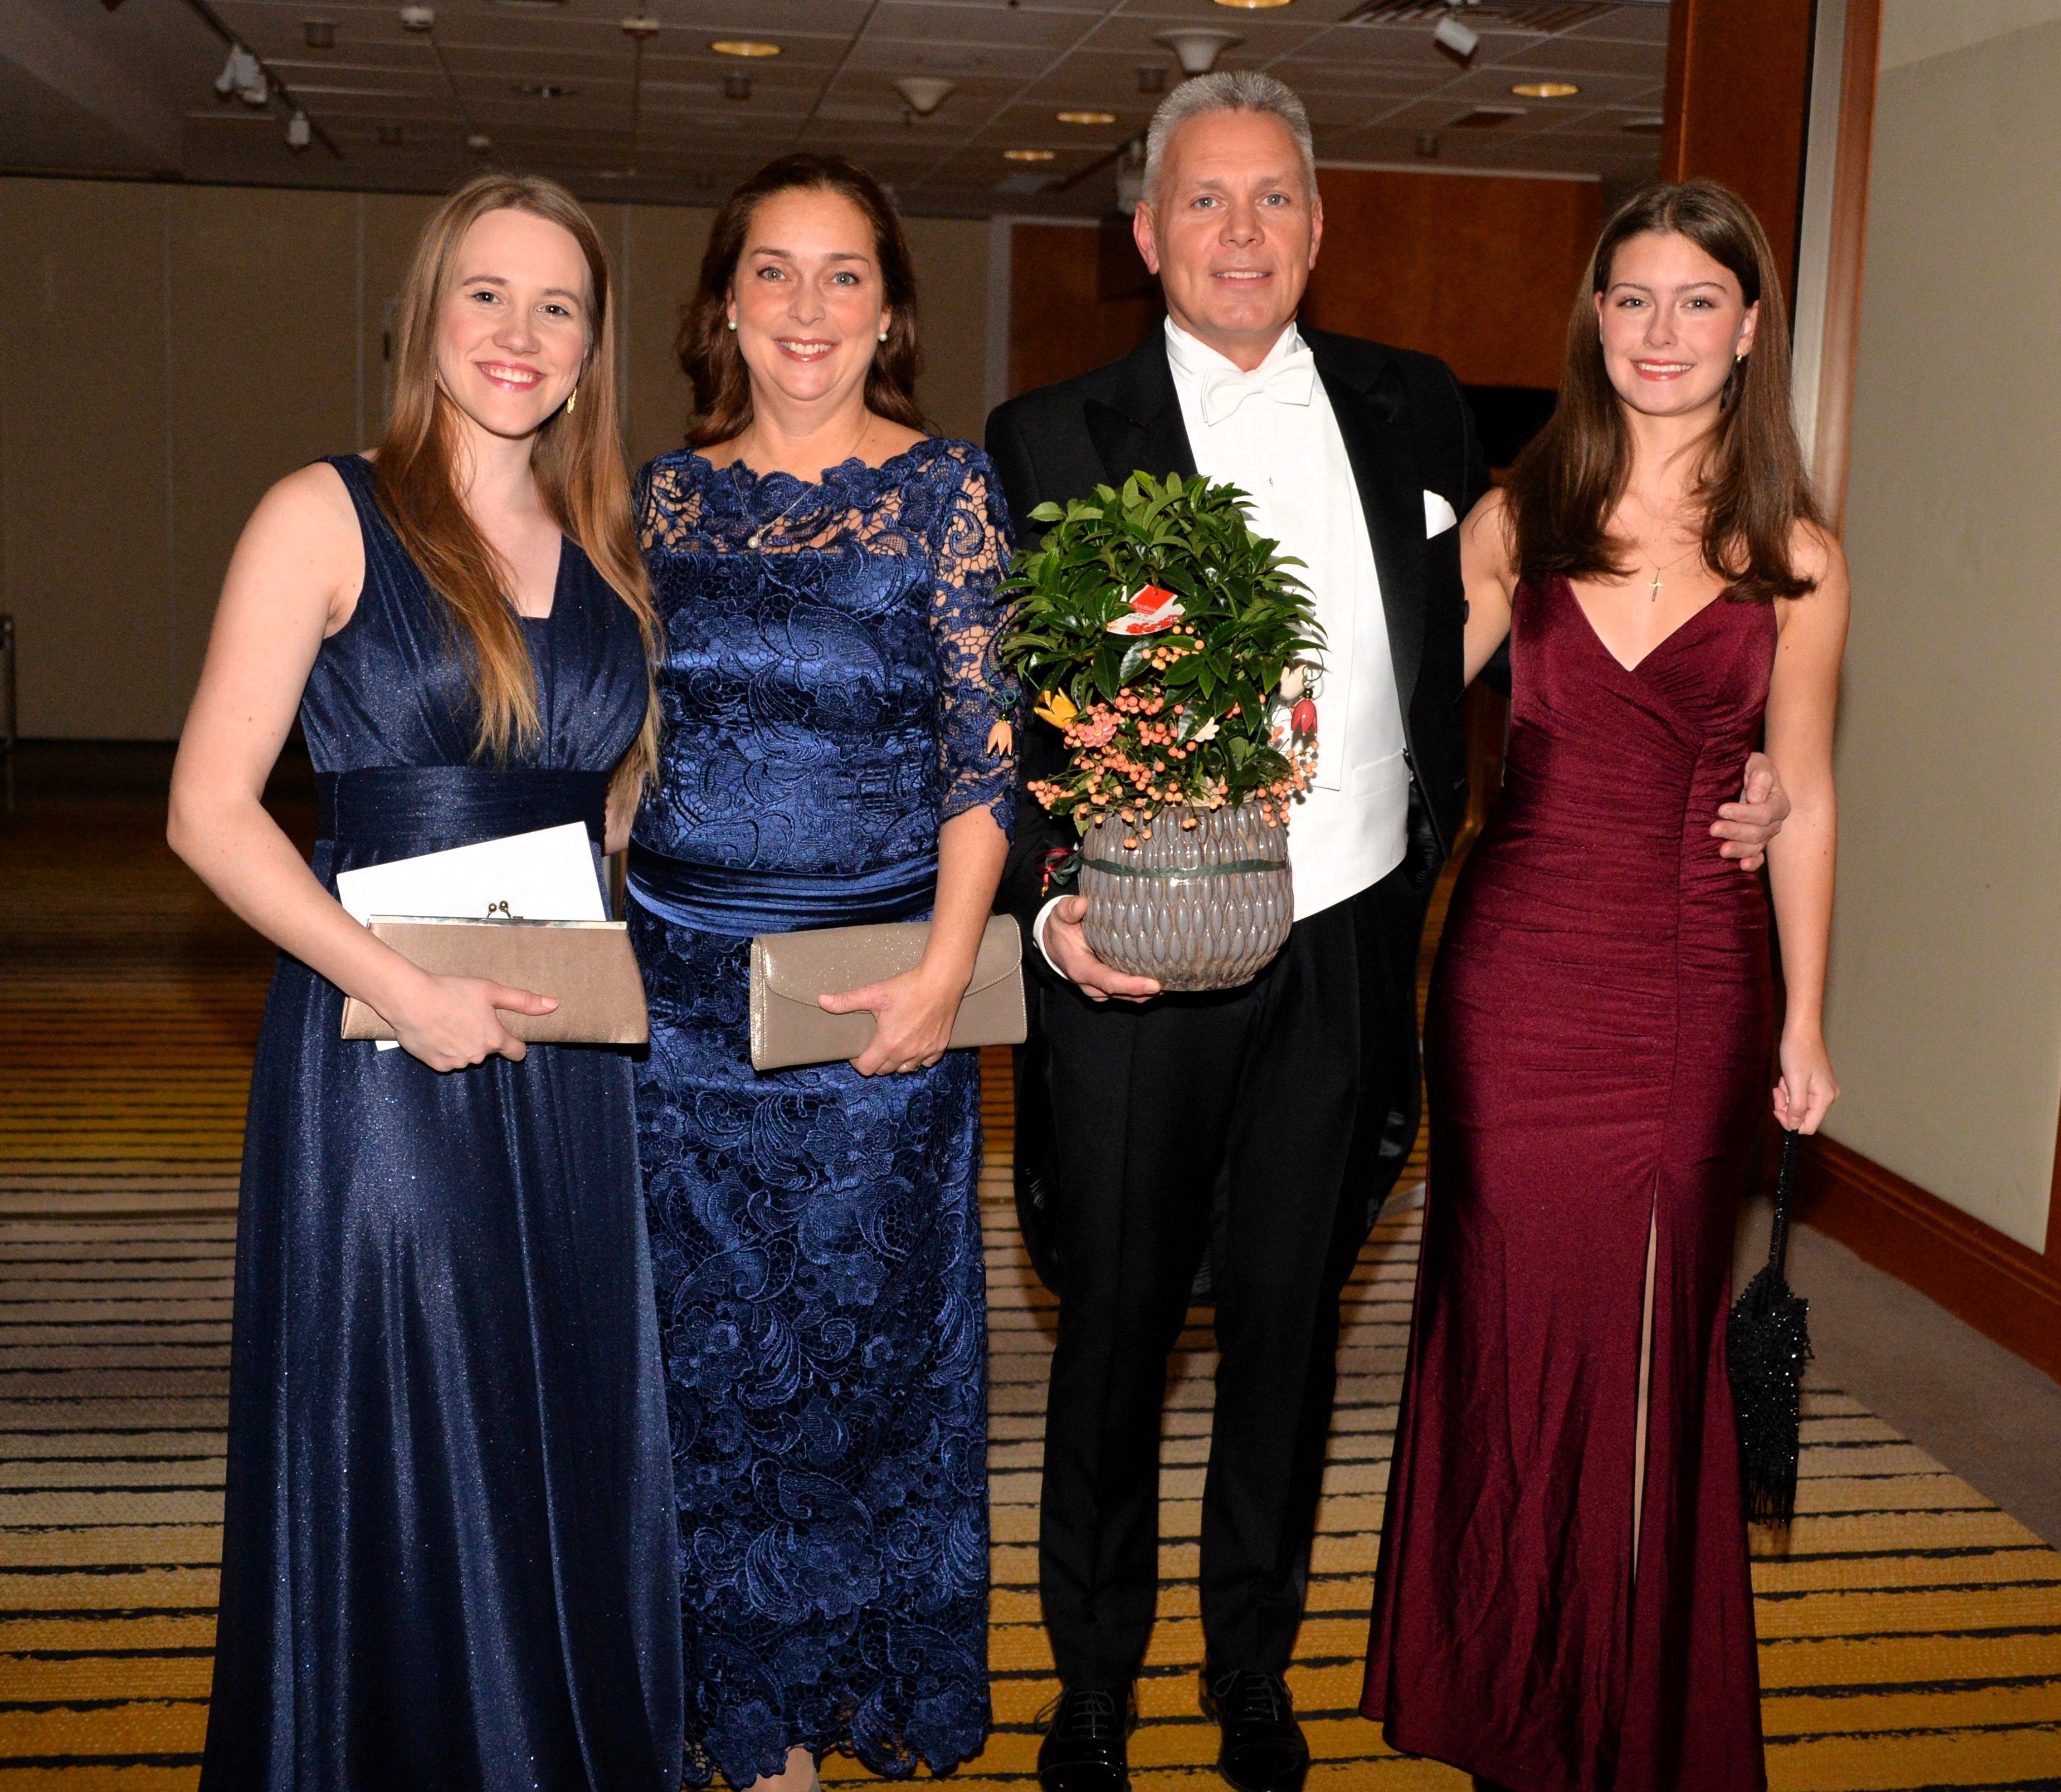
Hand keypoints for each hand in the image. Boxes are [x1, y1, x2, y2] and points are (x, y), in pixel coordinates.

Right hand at [383, 971, 555, 1071]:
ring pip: (466, 1055)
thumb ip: (523, 1001)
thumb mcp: (491, 991)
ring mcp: (456, 1062)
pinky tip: (436, 1032)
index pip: (516, 1051)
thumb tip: (553, 1005)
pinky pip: (447, 1060)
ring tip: (449, 1022)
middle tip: (467, 1017)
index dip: (515, 1045)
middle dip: (482, 1037)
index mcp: (494, 1039)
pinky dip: (444, 1050)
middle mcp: (477, 1055)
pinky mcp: (436, 1065)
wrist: (411, 999)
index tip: (511, 1039)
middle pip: (487, 1050)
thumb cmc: (452, 991)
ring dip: (462, 1043)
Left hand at [820, 961, 967, 1075]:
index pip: (866, 1069)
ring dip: (896, 1062)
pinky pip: (925, 1063)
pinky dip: (917, 1058)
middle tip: (874, 1045)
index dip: (857, 1062)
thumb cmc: (907, 987)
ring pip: (904, 1069)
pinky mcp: (939, 1047)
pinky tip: (914, 1045)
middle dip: (875, 1061)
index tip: (857, 1052)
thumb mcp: (874, 993)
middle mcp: (906, 1053)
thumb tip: (821, 1001)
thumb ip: (846, 1001)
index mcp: (888, 1043)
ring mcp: (924, 1052)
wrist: (941, 982)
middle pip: (884, 1070)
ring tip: (892, 1046)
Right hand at [1044, 896, 1160, 1003]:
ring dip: (1146, 994)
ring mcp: (1097, 990)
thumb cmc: (1060, 928)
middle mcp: (1089, 984)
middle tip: (1171, 982)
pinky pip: (1125, 995)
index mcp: (1081, 969)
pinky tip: (1159, 981)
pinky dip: (1141, 991)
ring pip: (1126, 998)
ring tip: (1169, 982)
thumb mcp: (1060, 914)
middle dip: (1146, 992)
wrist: (1053, 942)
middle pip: (1122, 994)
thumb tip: (1082, 904)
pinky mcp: (1104, 989)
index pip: (1109, 982)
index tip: (1154, 984)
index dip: (1132, 985)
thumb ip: (1069, 909)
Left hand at [1712, 750, 1790, 871]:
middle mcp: (1774, 822)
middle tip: (1713, 829)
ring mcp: (1765, 835)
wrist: (1743, 778)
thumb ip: (1760, 776)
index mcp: (1778, 802)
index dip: (1744, 813)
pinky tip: (1742, 866)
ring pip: (1755, 846)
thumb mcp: (1757, 763)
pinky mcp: (1754, 844)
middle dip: (1735, 831)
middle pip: (1758, 832)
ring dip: (1739, 850)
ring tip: (1721, 850)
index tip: (1721, 809)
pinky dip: (1752, 863)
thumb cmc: (1750, 768)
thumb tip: (1755, 797)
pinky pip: (1757, 857)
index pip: (1764, 813)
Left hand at [1773, 1027, 1838, 1134]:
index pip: (1808, 1126)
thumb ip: (1797, 1107)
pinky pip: (1800, 1095)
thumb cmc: (1798, 1053)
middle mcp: (1828, 1097)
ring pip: (1799, 1106)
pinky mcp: (1816, 1084)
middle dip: (1787, 1106)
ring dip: (1787, 1096)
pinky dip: (1790, 1090)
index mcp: (1825, 1098)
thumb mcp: (1795, 1082)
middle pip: (1803, 1116)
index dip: (1790, 1122)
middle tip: (1779, 1090)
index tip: (1777, 1108)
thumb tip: (1795, 1127)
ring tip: (1785, 1080)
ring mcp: (1823, 1090)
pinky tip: (1787, 1077)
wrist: (1801, 1031)